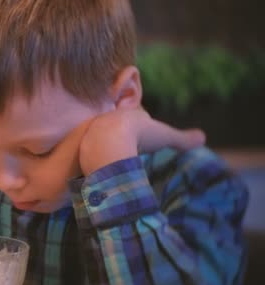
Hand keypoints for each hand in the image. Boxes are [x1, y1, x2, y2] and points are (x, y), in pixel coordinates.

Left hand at [79, 107, 205, 174]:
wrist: (109, 140)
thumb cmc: (140, 136)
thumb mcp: (165, 136)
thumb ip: (183, 138)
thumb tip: (203, 137)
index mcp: (127, 116)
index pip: (134, 120)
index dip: (140, 129)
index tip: (143, 138)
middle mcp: (108, 120)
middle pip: (115, 129)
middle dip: (120, 139)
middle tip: (126, 152)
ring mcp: (93, 132)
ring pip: (100, 140)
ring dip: (105, 149)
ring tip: (112, 163)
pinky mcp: (82, 145)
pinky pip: (89, 152)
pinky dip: (96, 159)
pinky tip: (100, 168)